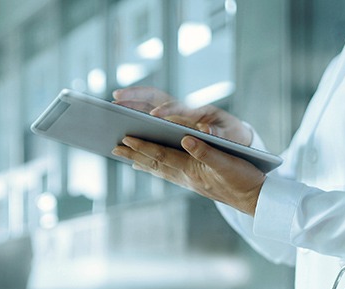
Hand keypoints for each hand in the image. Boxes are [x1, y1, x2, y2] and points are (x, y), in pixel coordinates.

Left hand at [112, 134, 265, 215]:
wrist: (256, 199)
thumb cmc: (244, 179)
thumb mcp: (227, 163)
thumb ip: (206, 151)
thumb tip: (186, 139)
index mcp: (192, 169)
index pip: (161, 155)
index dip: (143, 146)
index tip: (125, 139)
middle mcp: (186, 177)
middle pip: (154, 164)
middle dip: (134, 155)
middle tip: (114, 148)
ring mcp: (190, 181)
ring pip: (159, 169)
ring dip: (141, 162)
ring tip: (125, 156)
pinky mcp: (195, 183)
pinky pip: (169, 174)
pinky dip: (156, 168)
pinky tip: (150, 166)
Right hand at [113, 87, 252, 145]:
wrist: (233, 135)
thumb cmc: (232, 133)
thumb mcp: (230, 134)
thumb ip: (219, 133)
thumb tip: (207, 132)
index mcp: (197, 110)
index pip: (178, 106)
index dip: (166, 110)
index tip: (154, 116)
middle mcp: (182, 109)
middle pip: (155, 97)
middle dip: (136, 96)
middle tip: (116, 99)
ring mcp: (173, 115)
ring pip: (147, 106)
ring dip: (130, 105)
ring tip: (111, 110)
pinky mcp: (168, 124)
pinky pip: (146, 119)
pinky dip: (134, 122)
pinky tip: (121, 135)